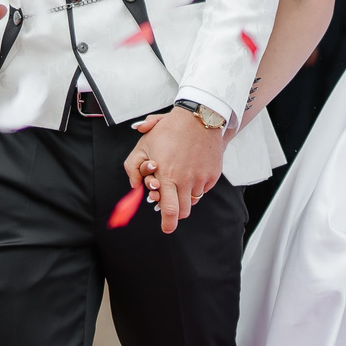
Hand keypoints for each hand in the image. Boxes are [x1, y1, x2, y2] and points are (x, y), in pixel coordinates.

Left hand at [126, 108, 224, 233]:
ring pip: (193, 200)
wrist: (199, 117)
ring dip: (186, 195)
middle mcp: (186, 180)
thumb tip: (134, 186)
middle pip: (183, 211)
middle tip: (172, 208)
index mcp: (167, 175)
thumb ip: (133, 167)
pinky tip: (192, 168)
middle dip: (176, 214)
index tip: (166, 228)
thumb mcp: (144, 144)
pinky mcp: (213, 175)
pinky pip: (203, 189)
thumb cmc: (169, 130)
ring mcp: (201, 178)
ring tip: (181, 176)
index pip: (169, 209)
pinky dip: (197, 185)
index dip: (167, 223)